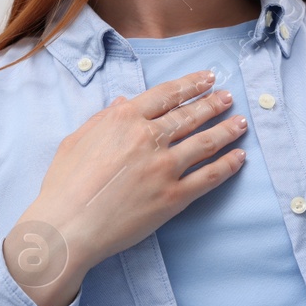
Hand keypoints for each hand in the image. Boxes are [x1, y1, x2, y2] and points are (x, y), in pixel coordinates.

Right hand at [4, 69, 247, 305]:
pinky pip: (208, 177)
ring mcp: (164, 167)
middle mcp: (148, 138)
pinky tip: (239, 157)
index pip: (167, 94)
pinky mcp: (173, 197)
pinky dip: (228, 165)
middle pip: (190, 115)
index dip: (191, 84)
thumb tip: (125, 102)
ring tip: (241, 122)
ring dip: (227, 129)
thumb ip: (103, 119)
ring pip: (206, 142)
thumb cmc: (64, 185)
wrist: (67, 227)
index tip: (207, 78)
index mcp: (124, 120)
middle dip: (213, 103)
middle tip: (228, 96)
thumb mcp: (76, 141)